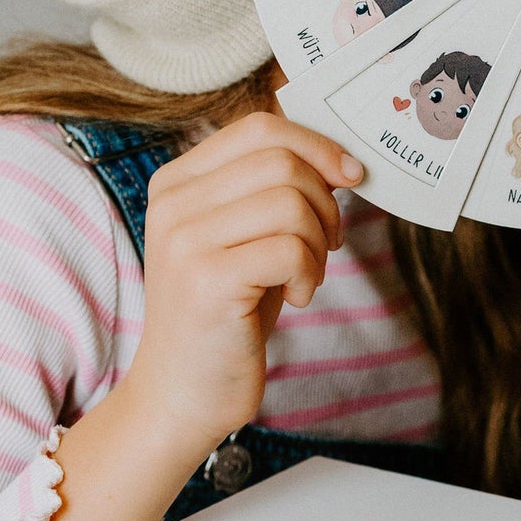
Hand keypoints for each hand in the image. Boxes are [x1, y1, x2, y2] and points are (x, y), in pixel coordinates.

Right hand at [127, 113, 362, 452]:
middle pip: (281, 160)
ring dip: (319, 240)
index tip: (347, 175)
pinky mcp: (205, 281)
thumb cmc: (228, 311)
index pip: (259, 127)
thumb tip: (338, 157)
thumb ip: (274, 189)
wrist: (182, 393)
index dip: (316, 145)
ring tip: (308, 273)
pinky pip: (289, 248)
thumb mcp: (246, 236)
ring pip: (290, 201)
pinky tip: (297, 296)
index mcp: (177, 181)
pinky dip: (310, 272)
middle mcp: (172, 203)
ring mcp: (184, 241)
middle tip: (327, 240)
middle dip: (324, 199)